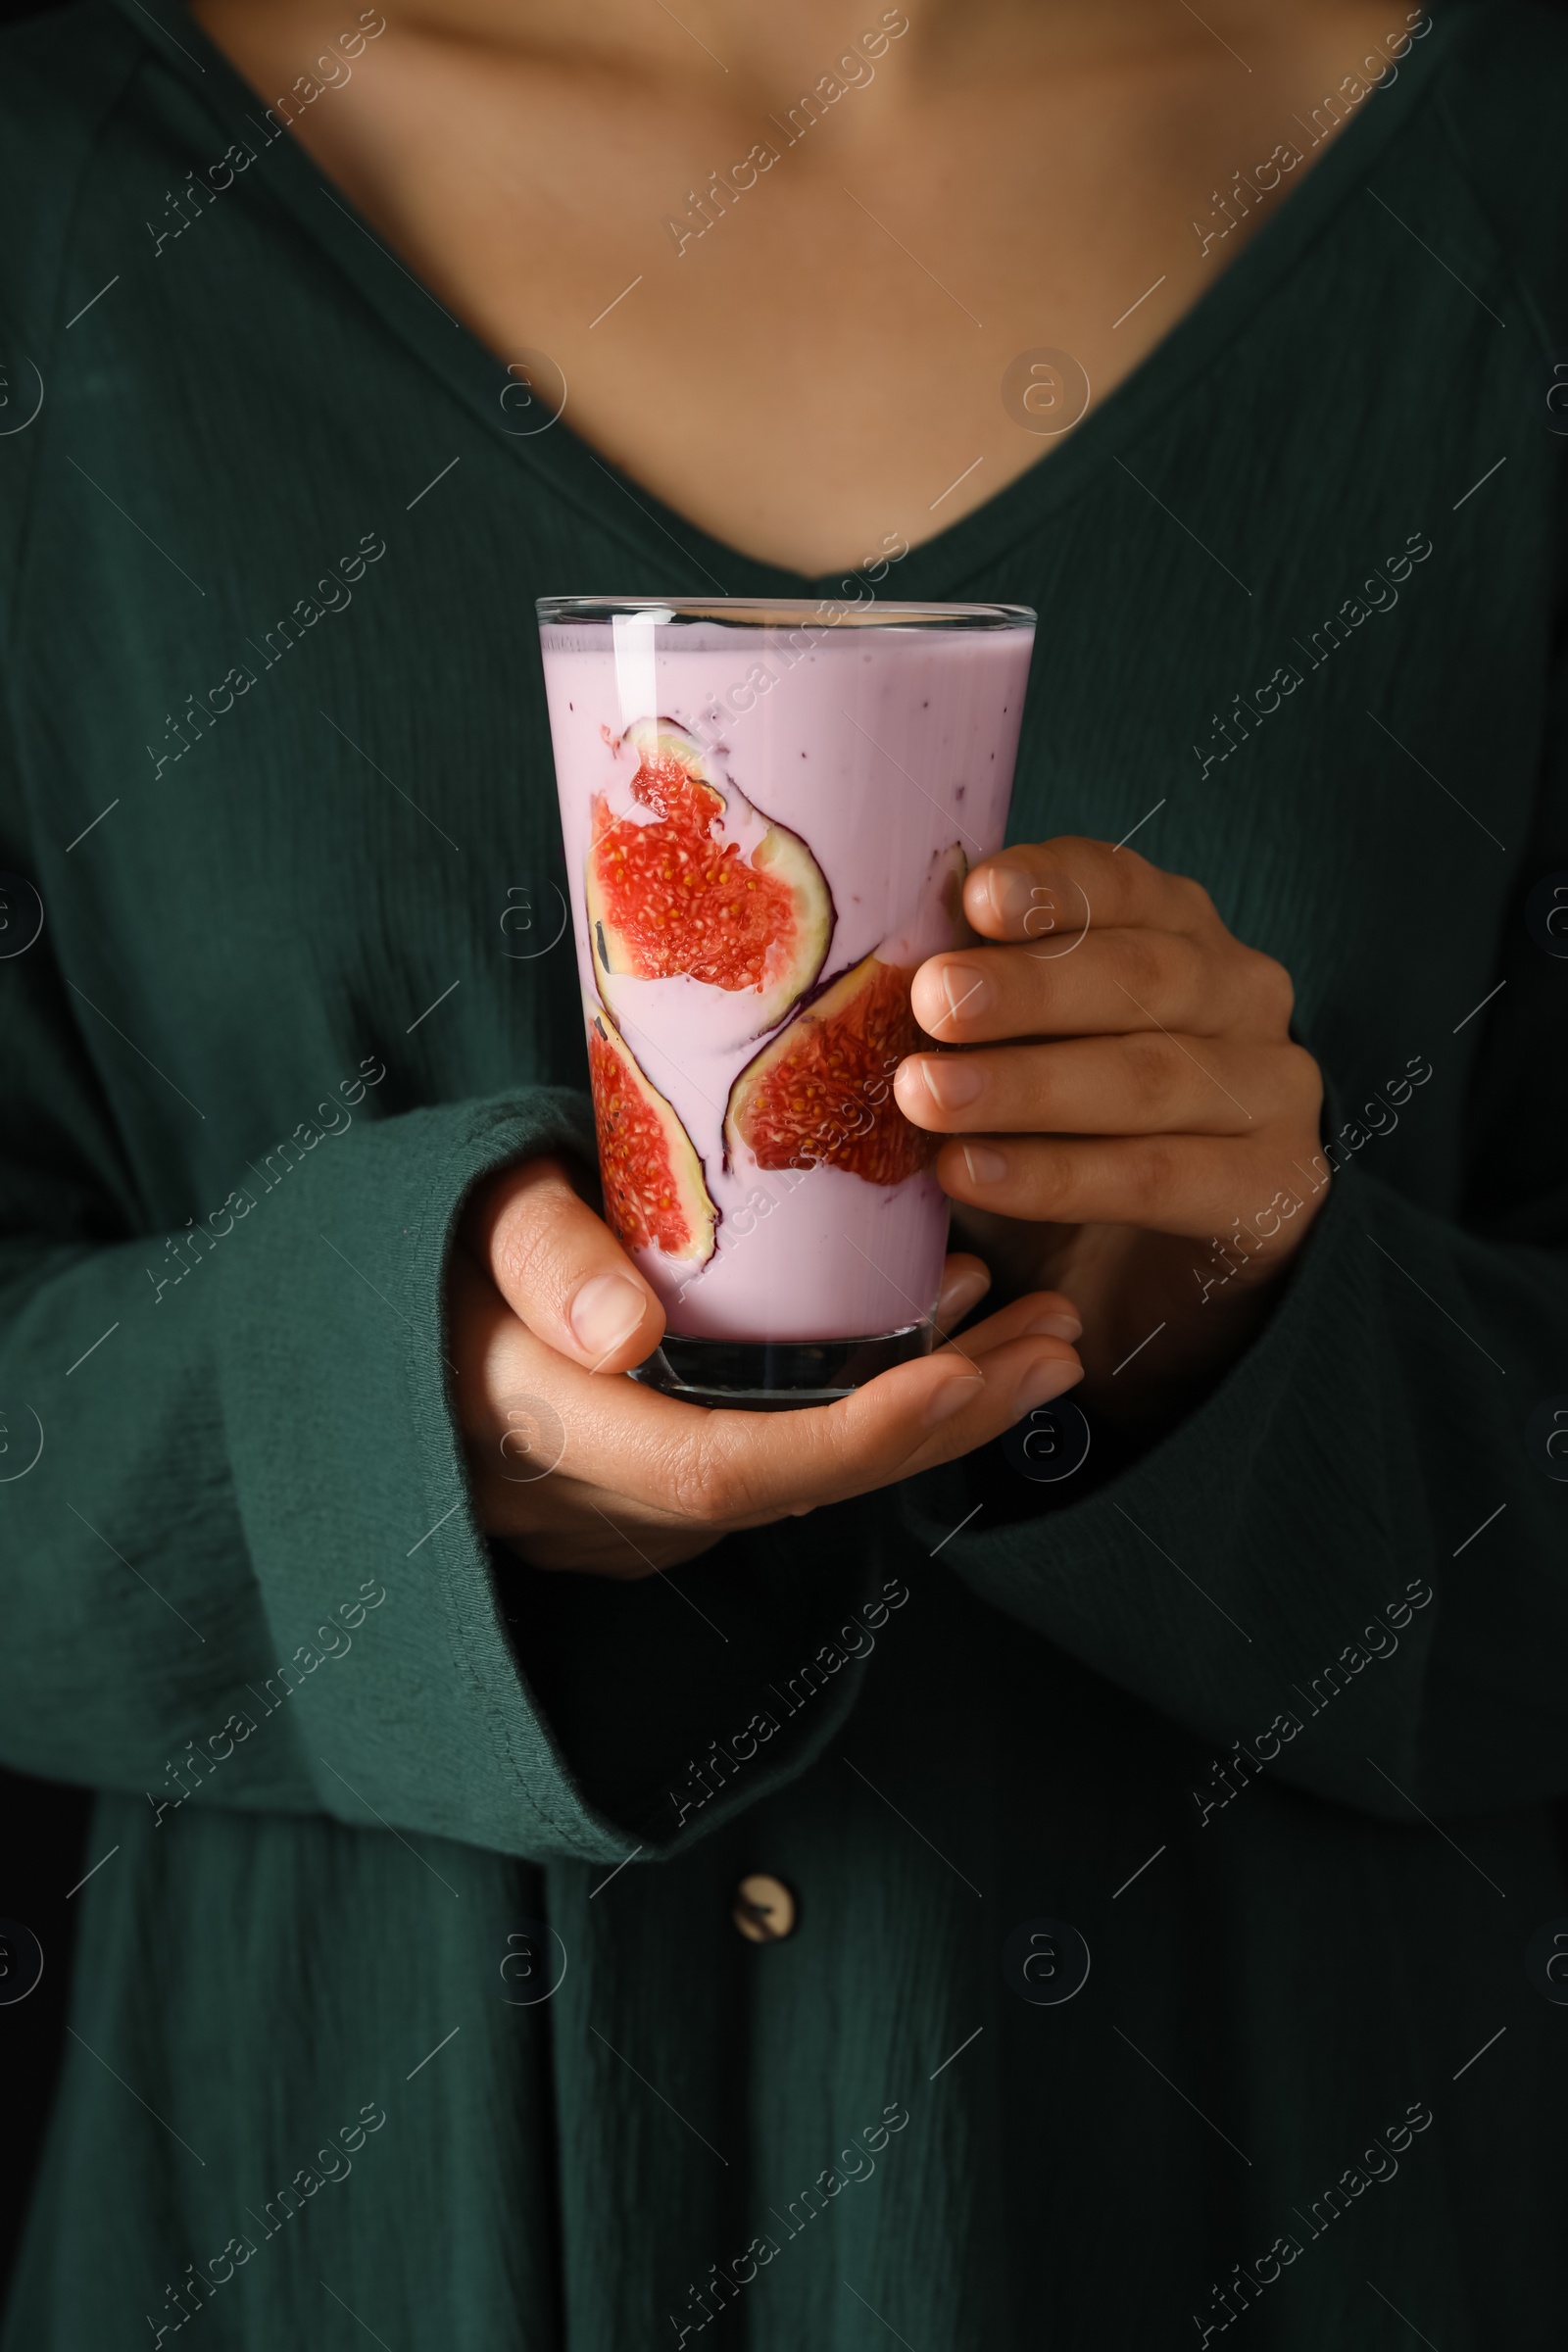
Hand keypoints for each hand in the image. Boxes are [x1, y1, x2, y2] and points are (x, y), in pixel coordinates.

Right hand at [448, 1157, 1083, 1574]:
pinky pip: (792, 1459)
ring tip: (1045, 1338)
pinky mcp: (669, 1484)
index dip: (852, 1437)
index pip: (721, 1469)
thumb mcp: (470, 1215)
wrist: (392, 1317)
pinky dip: (882, 1404)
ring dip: (938, 1414)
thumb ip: (540, 1259)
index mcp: (551, 1427)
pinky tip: (958, 1336)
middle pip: (799, 1488)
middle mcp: (606, 1494)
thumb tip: (627, 1335)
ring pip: (811, 1481)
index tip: (966, 1368)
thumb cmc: (434, 1242)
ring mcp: (640, 1505)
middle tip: (1059, 1341)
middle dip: (943, 1425)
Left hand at [893, 837, 1327, 1420]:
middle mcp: (1241, 993)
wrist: (1156, 1265)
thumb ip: (970, 1006)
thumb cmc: (1065, 1125)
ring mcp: (1272, 1090)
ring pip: (1148, 1077)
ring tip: (925, 1096)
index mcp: (1178, 929)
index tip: (976, 896)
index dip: (1052, 888)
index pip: (1124, 886)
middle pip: (1141, 978)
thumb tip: (863, 973)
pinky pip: (1156, 1175)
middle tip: (934, 1002)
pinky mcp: (1274, 1187)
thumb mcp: (1019, 1047)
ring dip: (1027, 1086)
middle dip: (1030, 989)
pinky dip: (1057, 1176)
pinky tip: (971, 1172)